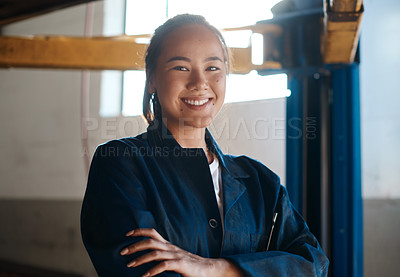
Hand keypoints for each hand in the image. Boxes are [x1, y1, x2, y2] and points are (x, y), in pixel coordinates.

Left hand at [120, 228, 242, 276]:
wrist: (208, 270)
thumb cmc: (189, 266)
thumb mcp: (174, 258)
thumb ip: (162, 257)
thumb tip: (146, 258)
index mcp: (168, 245)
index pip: (153, 232)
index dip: (139, 231)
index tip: (127, 234)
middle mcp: (171, 248)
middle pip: (150, 241)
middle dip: (134, 245)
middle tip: (122, 252)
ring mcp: (176, 256)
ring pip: (155, 253)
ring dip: (140, 258)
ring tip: (130, 265)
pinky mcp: (181, 265)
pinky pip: (164, 266)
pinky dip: (153, 270)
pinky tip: (145, 276)